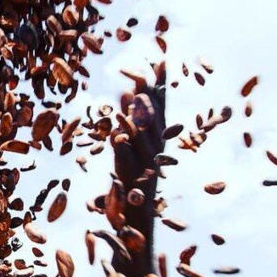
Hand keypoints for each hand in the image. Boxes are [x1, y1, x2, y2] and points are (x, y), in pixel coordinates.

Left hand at [113, 65, 166, 193]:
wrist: (137, 215)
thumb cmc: (135, 176)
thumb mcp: (134, 144)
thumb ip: (131, 118)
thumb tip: (126, 91)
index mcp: (160, 138)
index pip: (162, 106)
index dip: (161, 85)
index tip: (161, 62)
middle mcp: (156, 148)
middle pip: (154, 117)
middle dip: (149, 95)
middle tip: (142, 75)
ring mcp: (145, 162)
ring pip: (142, 136)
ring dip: (137, 117)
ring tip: (131, 98)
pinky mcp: (130, 175)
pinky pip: (125, 157)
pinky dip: (120, 144)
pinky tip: (115, 134)